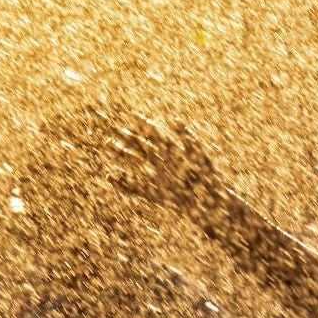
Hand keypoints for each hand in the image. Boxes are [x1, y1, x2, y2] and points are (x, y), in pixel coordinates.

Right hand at [96, 115, 222, 211]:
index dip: (144, 124)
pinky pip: (134, 187)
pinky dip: (121, 182)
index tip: (132, 115)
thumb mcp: (198, 154)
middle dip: (128, 138)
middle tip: (114, 130)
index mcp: (172, 151)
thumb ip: (186, 138)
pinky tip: (110, 176)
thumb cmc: (206, 177)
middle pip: (141, 146)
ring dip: (122, 154)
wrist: (209, 203)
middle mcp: (161, 162)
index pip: (155, 134)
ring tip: (109, 145)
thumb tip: (175, 120)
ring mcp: (156, 177)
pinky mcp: (153, 194)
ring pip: (135, 162)